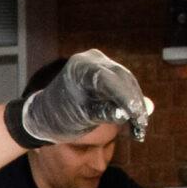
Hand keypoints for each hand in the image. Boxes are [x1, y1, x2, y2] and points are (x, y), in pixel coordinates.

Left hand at [21, 50, 152, 143]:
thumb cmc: (58, 118)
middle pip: (122, 79)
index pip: (110, 81)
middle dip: (134, 103)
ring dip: (135, 103)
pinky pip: (121, 84)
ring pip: (126, 81)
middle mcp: (91, 59)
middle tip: (142, 126)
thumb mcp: (81, 118)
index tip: (139, 117)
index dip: (127, 99)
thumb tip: (131, 114)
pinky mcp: (104, 70)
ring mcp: (99, 62)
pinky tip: (134, 120)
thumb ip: (105, 113)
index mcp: (80, 68)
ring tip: (139, 128)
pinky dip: (128, 101)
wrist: (44, 115)